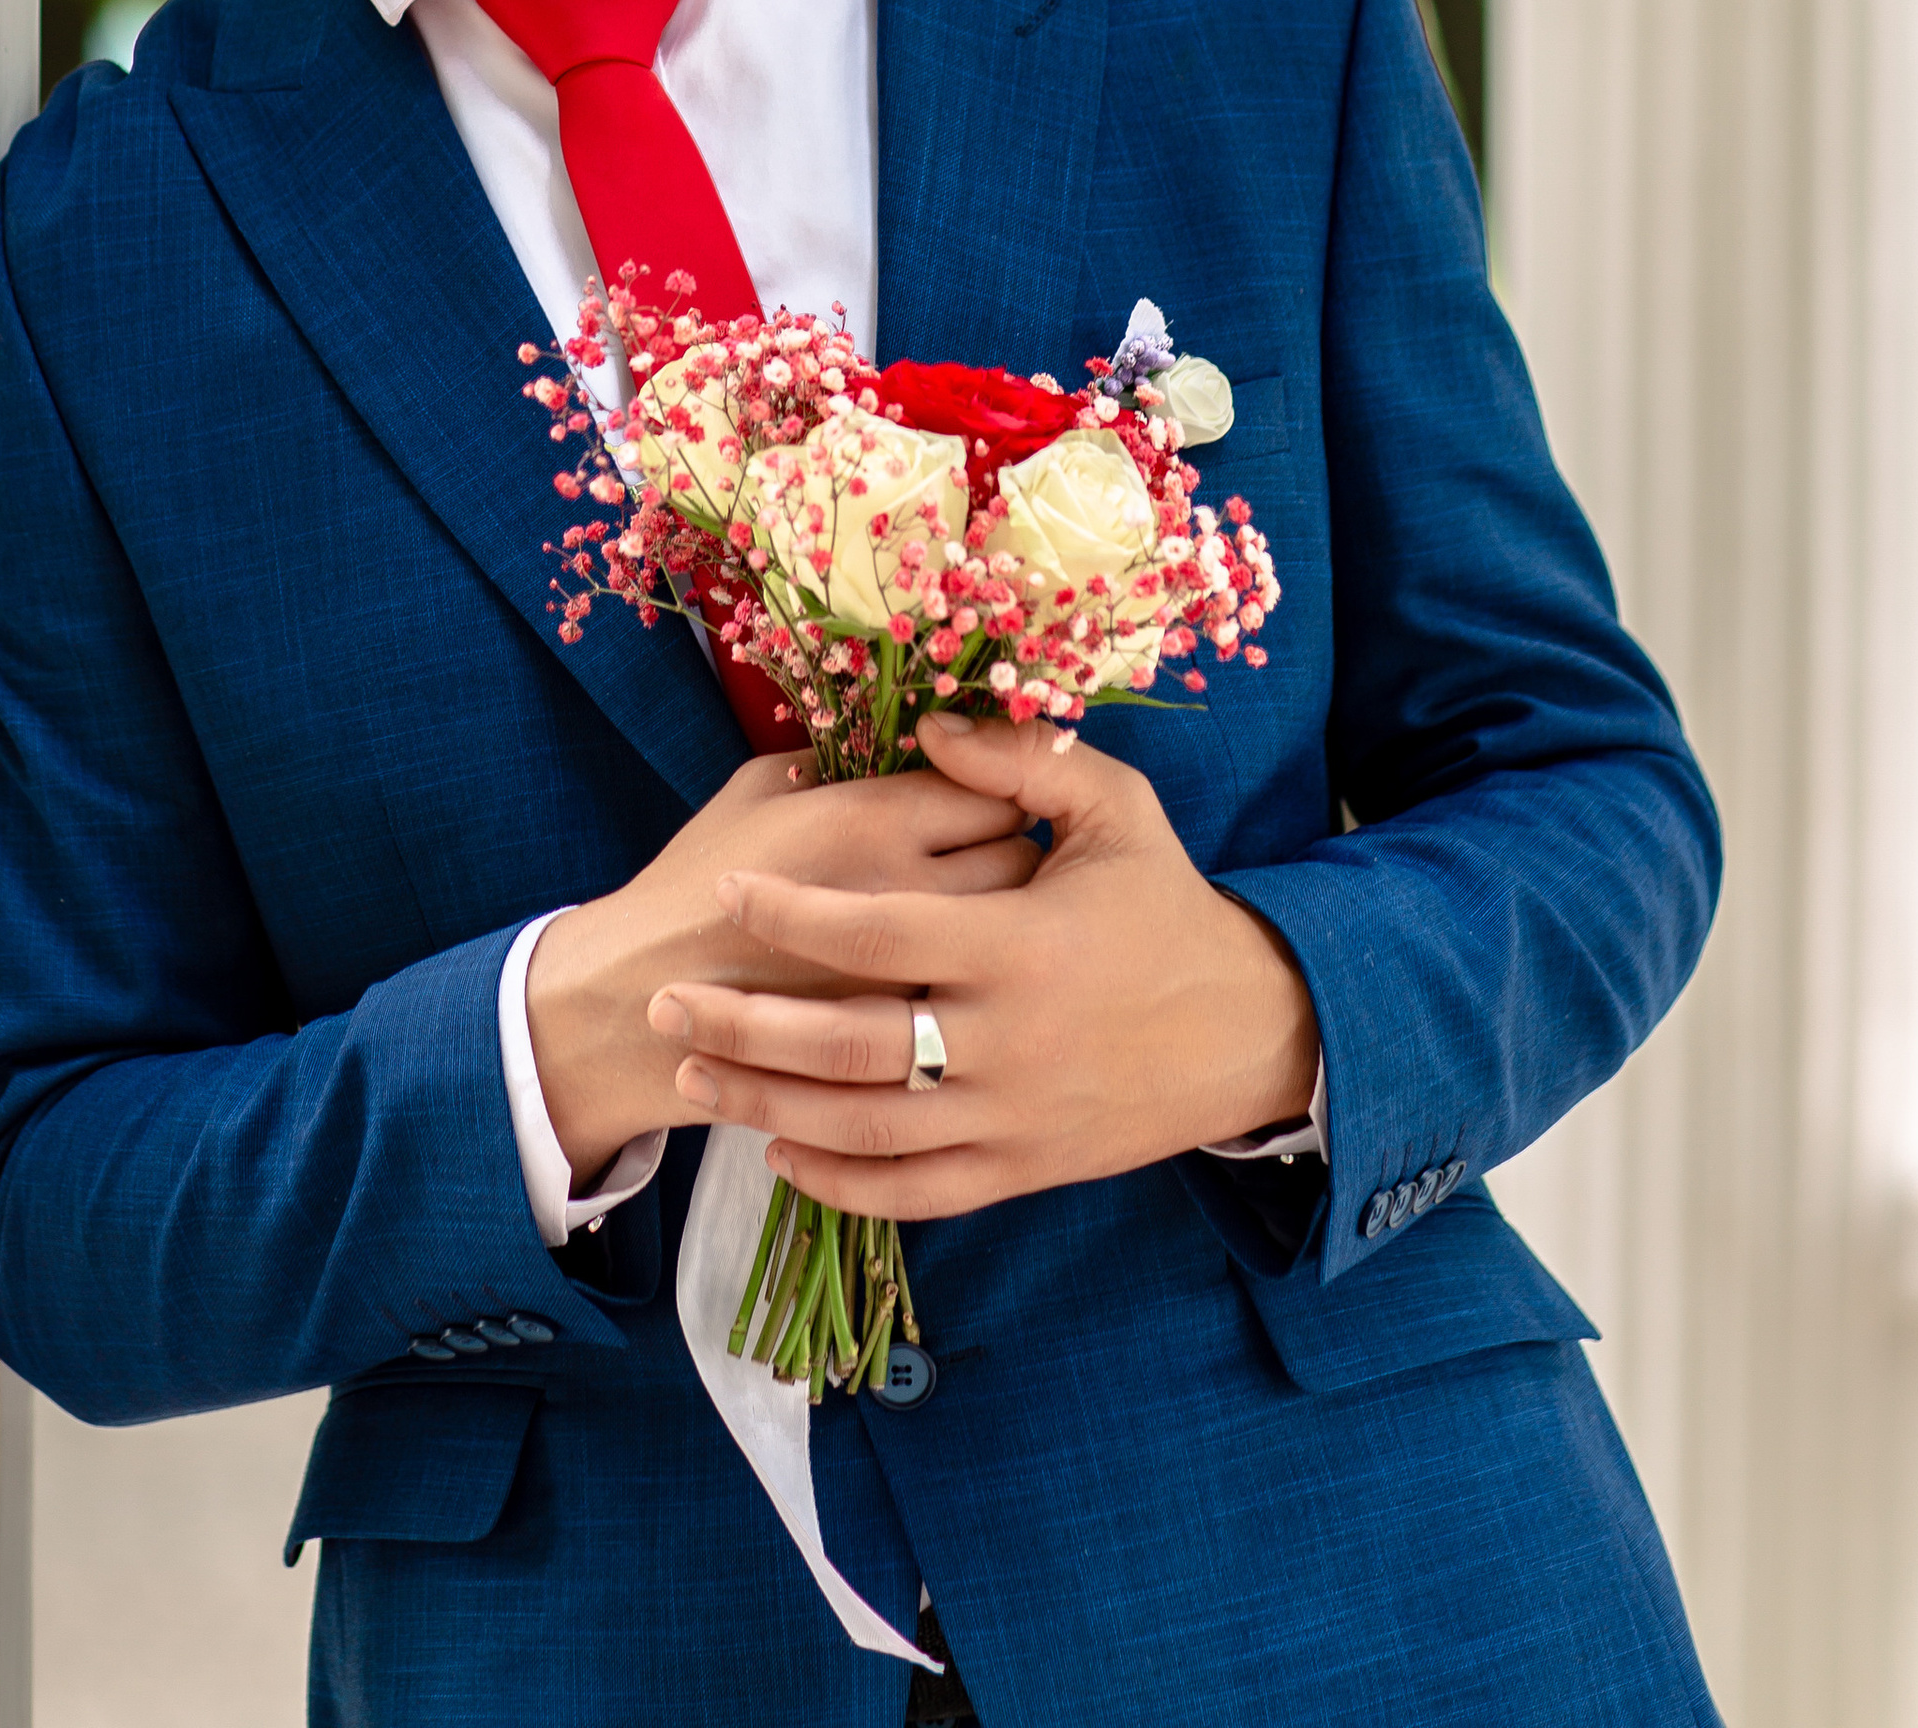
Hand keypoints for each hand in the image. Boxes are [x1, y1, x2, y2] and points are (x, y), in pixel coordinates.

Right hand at [525, 750, 1036, 1183]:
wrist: (641, 999)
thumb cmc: (695, 882)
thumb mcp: (757, 790)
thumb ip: (838, 758)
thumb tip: (903, 741)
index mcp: (870, 817)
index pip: (988, 784)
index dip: (995, 784)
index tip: (983, 792)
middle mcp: (905, 892)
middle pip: (1018, 858)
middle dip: (1019, 852)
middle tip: (1001, 852)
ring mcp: (912, 973)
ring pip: (1015, 938)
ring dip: (1016, 922)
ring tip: (992, 915)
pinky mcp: (905, 1046)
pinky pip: (982, 1005)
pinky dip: (984, 989)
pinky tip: (965, 978)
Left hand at [645, 712, 1319, 1221]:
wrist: (1251, 1031)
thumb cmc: (1169, 907)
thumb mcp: (1117, 811)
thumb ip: (1021, 762)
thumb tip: (928, 724)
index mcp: (1021, 944)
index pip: (879, 932)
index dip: (793, 915)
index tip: (728, 892)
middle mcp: (1008, 1041)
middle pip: (847, 1046)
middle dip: (743, 1028)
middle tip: (666, 1005)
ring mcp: (1012, 1117)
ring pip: (865, 1129)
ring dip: (768, 1107)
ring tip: (697, 1077)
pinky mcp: (1022, 1172)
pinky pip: (913, 1193)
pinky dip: (839, 1182)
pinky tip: (782, 1152)